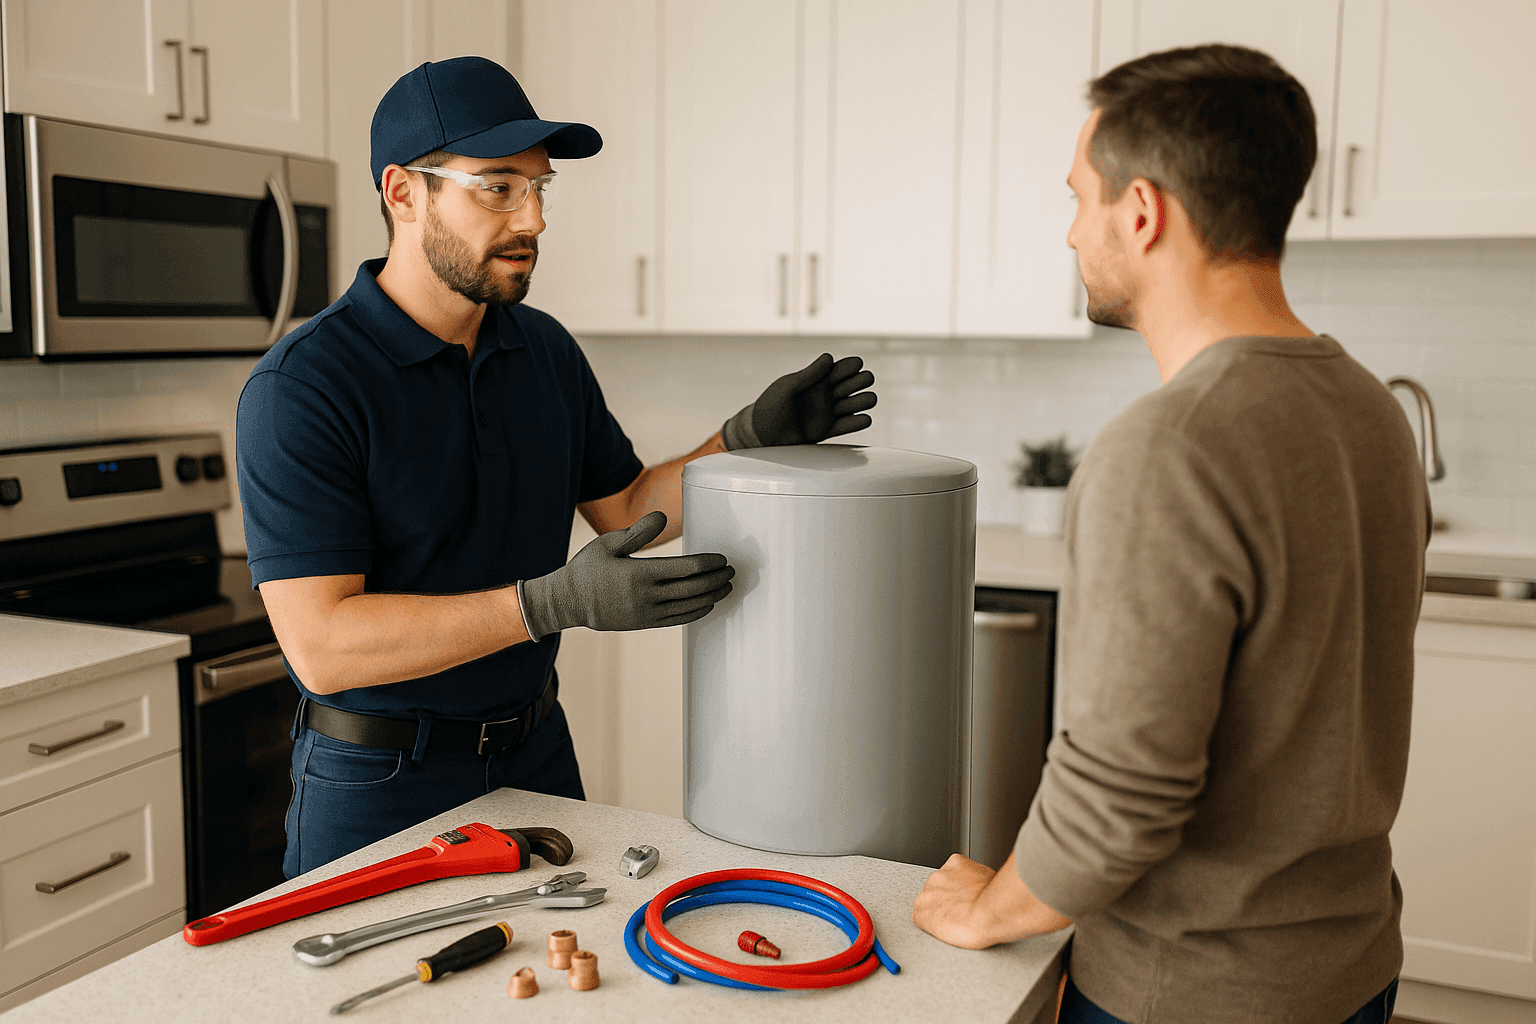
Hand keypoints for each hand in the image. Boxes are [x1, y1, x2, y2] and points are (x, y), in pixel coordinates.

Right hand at [520, 511, 734, 640]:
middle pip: (692, 588)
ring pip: (688, 606)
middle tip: (731, 572)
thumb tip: (662, 516)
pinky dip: (696, 612)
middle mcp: (645, 596)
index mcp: (639, 574)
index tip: (721, 559)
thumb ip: (638, 532)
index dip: (707, 563)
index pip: (685, 568)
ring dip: (711, 597)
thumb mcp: (609, 543)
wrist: (568, 602)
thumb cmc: (587, 569)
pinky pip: (677, 619)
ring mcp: (646, 613)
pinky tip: (707, 605)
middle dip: (716, 580)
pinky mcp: (644, 623)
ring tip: (726, 588)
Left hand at [722, 353, 876, 449]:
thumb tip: (829, 357)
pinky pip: (852, 424)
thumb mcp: (788, 386)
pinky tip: (861, 419)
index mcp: (819, 378)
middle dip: (859, 382)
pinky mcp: (829, 431)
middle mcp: (828, 393)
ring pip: (861, 401)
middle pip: (860, 381)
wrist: (761, 435)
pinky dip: (860, 422)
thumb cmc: (770, 406)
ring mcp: (830, 412)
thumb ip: (809, 374)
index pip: (847, 366)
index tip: (840, 374)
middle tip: (839, 392)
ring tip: (848, 406)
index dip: (852, 366)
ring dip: (863, 400)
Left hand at [912, 851, 1073, 948]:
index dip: (958, 891)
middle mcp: (938, 876)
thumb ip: (980, 880)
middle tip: (963, 913)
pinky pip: (921, 920)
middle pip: (938, 890)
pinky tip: (945, 930)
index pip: (950, 876)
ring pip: (928, 905)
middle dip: (947, 901)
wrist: (991, 914)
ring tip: (957, 924)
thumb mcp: (993, 878)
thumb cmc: (998, 900)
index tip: (966, 900)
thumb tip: (988, 886)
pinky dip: (930, 927)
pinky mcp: (922, 914)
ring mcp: (927, 895)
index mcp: (955, 864)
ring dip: (938, 913)